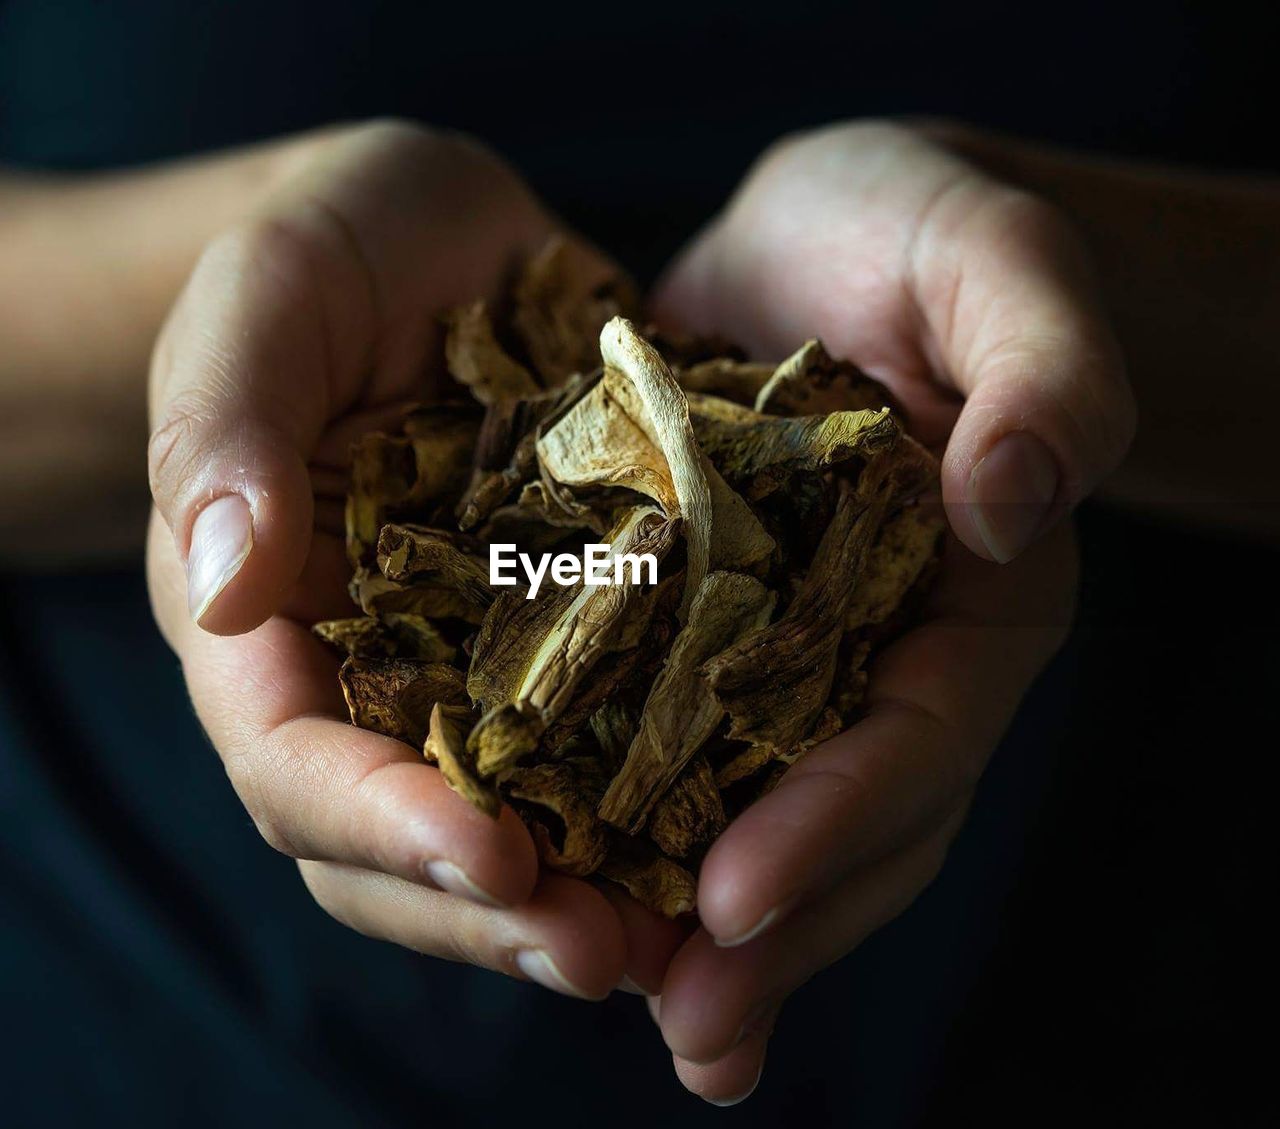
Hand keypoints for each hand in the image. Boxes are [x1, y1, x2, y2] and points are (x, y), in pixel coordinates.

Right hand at [146, 120, 684, 999]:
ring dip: (582, 900)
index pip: (293, 762)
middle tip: (606, 956)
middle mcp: (367, 675)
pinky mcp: (571, 643)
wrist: (438, 243)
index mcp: (267, 622)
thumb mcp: (268, 295)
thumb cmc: (332, 248)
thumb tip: (228, 584)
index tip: (489, 853)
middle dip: (492, 912)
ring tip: (680, 945)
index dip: (381, 822)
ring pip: (504, 828)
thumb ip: (226, 424)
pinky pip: (601, 751)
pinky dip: (652, 813)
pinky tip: (730, 841)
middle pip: (400, 843)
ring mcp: (471, 672)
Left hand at [643, 121, 1128, 1101]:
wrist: (818, 244)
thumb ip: (1045, 367)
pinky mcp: (696, 632)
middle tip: (683, 1021)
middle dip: (771, 926)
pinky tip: (558, 892)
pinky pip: (667, 748)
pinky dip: (624, 826)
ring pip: (754, 811)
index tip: (736, 895)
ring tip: (626, 1004)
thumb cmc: (923, 236)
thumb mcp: (999, 261)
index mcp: (975, 595)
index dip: (839, 820)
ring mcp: (788, 654)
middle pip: (843, 817)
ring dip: (695, 921)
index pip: (918, 732)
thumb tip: (1018, 501)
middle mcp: (884, 650)